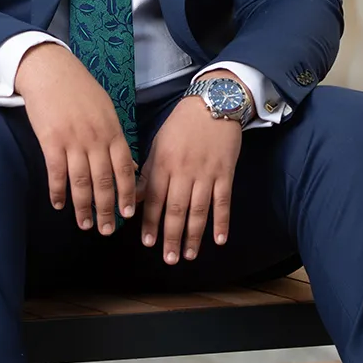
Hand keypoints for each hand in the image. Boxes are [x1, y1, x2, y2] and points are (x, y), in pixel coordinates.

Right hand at [15, 43, 136, 233]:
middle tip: (108, 230)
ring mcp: (73, 140)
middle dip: (107, 209)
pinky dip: (58, 191)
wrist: (49, 70)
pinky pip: (56, 173)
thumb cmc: (79, 89)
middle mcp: (95, 138)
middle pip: (104, 181)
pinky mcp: (50, 141)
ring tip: (85, 225)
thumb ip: (116, 138)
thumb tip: (130, 165)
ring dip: (83, 207)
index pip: (125, 169)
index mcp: (112, 131)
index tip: (129, 214)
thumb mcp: (106, 110)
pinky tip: (59, 205)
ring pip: (81, 182)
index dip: (127, 194)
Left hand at [137, 92, 242, 262]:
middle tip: (168, 259)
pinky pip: (223, 201)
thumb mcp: (158, 143)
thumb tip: (136, 197)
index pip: (154, 199)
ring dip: (193, 235)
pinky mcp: (225, 172)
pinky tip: (218, 240)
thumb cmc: (182, 124)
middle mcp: (183, 171)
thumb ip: (148, 171)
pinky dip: (221, 221)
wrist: (213, 103)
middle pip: (175, 209)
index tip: (148, 243)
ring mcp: (206, 173)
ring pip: (198, 209)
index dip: (151, 223)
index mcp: (163, 163)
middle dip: (171, 236)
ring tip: (188, 255)